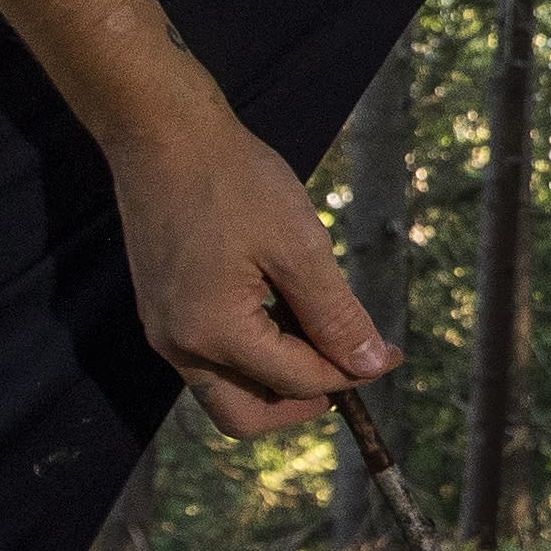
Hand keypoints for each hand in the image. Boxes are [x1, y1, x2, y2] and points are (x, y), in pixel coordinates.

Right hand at [0, 0, 388, 437]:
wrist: (162, 134)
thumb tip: (371, 366)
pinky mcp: (161, 313)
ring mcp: (163, 333)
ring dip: (278, 377)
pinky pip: (210, 359)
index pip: (297, 382)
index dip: (352, 374)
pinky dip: (252, 353)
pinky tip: (282, 309)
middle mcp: (178, 347)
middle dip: (304, 402)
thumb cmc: (233, 179)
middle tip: (348, 366)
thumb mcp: (300, 246)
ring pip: (227, 391)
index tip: (390, 353)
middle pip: (248, 416)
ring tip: (319, 327)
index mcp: (214, 333)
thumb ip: (336, 315)